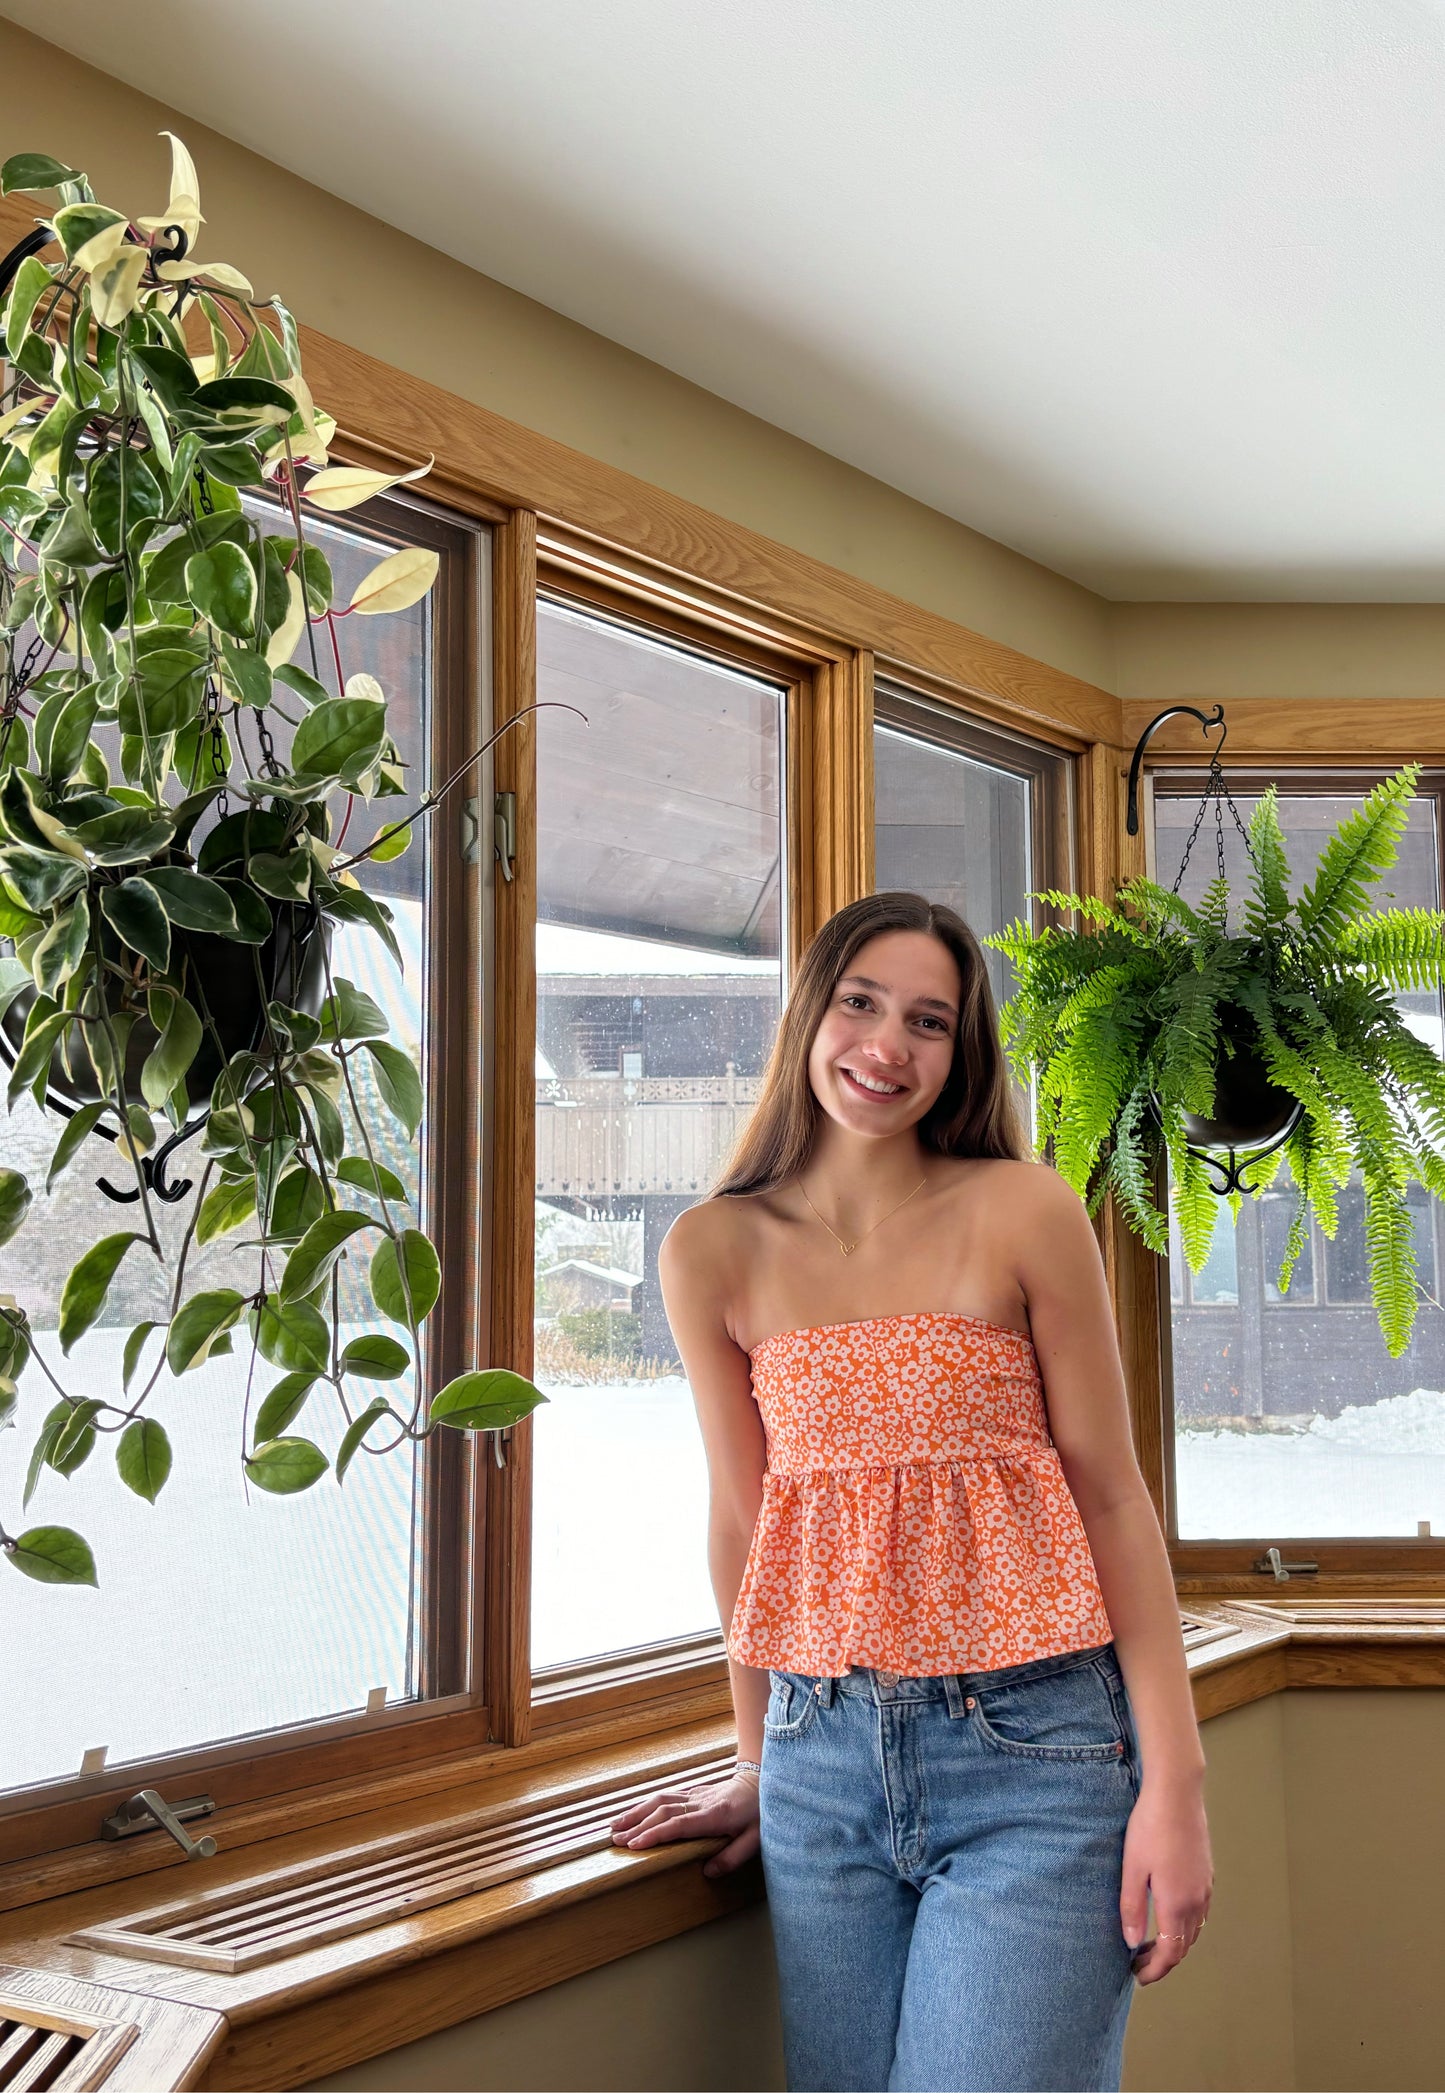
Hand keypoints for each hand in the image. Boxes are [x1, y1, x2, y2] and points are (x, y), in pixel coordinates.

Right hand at [610, 1771, 760, 1877]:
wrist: (762, 1782)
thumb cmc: (760, 1815)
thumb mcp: (755, 1841)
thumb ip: (732, 1858)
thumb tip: (707, 1873)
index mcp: (715, 1815)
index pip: (679, 1824)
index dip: (656, 1834)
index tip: (635, 1844)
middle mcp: (700, 1802)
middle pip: (662, 1810)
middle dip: (638, 1825)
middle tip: (616, 1840)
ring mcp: (695, 1794)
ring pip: (660, 1799)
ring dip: (636, 1812)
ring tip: (615, 1825)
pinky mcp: (693, 1792)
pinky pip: (665, 1795)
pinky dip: (646, 1804)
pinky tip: (634, 1812)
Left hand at [1120, 1778, 1212, 1984]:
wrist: (1177, 1793)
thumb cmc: (1150, 1827)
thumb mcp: (1133, 1868)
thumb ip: (1132, 1908)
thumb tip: (1131, 1943)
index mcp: (1178, 1903)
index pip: (1171, 1952)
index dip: (1155, 1970)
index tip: (1138, 1976)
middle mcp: (1197, 1900)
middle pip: (1184, 1945)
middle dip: (1163, 1959)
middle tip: (1138, 1962)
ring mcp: (1205, 1886)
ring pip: (1194, 1929)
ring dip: (1175, 1942)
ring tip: (1150, 1942)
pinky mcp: (1206, 1873)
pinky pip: (1199, 1912)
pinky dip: (1184, 1924)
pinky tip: (1167, 1914)